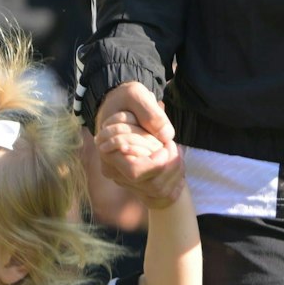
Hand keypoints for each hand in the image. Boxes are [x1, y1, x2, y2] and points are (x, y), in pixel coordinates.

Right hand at [93, 83, 183, 206]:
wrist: (121, 107)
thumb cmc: (127, 100)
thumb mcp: (136, 95)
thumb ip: (150, 113)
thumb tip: (166, 136)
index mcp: (108, 151)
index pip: (136, 172)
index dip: (157, 163)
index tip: (166, 143)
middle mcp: (113, 170)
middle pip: (151, 184)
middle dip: (170, 165)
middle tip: (172, 144)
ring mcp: (123, 178)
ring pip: (159, 188)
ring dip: (174, 169)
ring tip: (173, 148)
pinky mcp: (136, 180)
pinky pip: (161, 189)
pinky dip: (173, 175)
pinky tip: (171, 157)